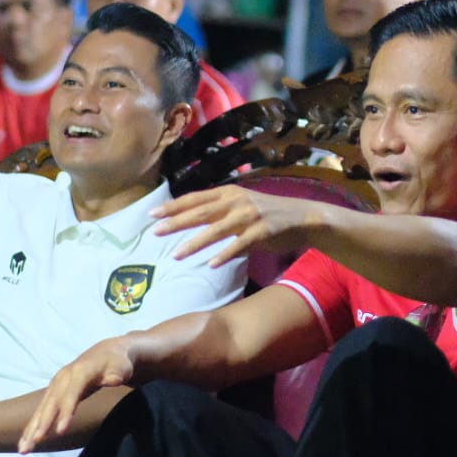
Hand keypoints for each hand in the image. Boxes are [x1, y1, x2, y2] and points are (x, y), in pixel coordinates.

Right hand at [18, 335, 137, 452]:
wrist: (107, 352)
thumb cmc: (117, 363)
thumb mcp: (121, 366)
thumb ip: (117, 374)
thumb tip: (114, 379)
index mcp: (80, 371)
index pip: (72, 393)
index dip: (66, 411)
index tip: (60, 431)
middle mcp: (64, 378)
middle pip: (52, 403)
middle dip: (43, 423)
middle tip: (34, 443)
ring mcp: (56, 385)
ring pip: (42, 409)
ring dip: (31, 429)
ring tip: (23, 449)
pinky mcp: (53, 392)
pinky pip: (41, 411)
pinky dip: (32, 426)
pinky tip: (24, 442)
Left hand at [151, 185, 319, 264]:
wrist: (303, 217)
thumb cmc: (269, 213)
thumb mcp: (243, 205)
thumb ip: (220, 210)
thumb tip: (193, 217)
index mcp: (230, 193)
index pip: (196, 198)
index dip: (174, 206)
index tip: (153, 214)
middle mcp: (237, 201)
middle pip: (201, 212)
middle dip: (176, 222)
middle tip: (155, 232)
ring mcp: (250, 216)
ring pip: (216, 230)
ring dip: (195, 243)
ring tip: (176, 255)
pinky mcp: (262, 232)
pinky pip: (239, 245)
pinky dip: (224, 254)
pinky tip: (211, 264)